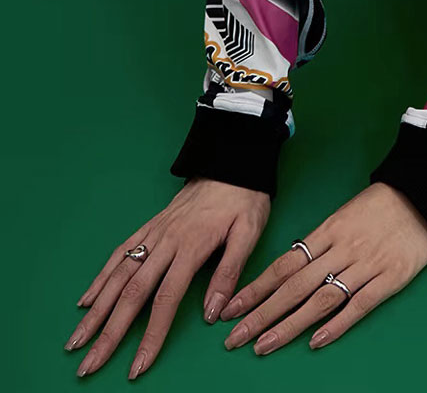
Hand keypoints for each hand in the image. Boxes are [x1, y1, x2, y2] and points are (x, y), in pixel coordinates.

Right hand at [65, 177, 270, 378]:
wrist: (232, 161)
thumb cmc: (244, 198)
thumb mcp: (248, 232)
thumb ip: (229, 272)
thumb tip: (213, 313)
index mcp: (191, 246)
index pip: (166, 300)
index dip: (150, 336)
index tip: (137, 366)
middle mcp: (166, 241)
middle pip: (132, 293)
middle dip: (109, 333)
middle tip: (89, 365)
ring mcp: (154, 233)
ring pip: (119, 275)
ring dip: (95, 310)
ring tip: (77, 340)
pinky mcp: (150, 226)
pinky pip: (120, 253)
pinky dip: (101, 277)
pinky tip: (86, 299)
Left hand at [219, 181, 426, 353]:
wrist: (426, 192)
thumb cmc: (384, 203)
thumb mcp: (346, 214)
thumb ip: (322, 241)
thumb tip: (293, 268)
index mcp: (329, 230)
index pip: (285, 264)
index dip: (256, 288)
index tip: (232, 308)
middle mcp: (343, 248)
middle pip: (295, 286)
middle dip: (262, 314)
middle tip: (235, 338)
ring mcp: (367, 264)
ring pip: (321, 299)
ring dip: (289, 325)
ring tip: (263, 346)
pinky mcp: (391, 278)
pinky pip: (359, 304)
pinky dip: (337, 324)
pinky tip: (316, 341)